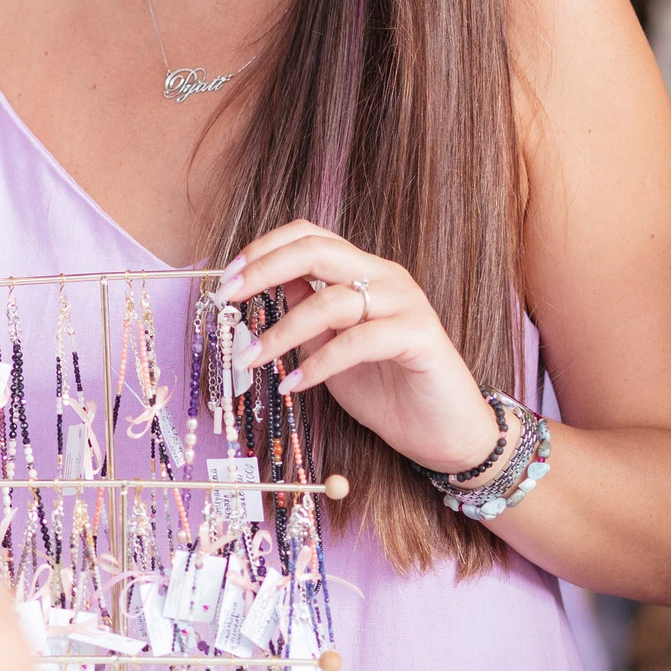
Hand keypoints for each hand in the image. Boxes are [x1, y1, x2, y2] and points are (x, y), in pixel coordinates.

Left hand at [218, 221, 502, 478]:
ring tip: (249, 359)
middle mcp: (385, 277)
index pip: (310, 236)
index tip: (226, 277)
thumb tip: (260, 284)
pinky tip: (293, 384)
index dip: (264, 249)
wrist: (443, 434)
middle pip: (317, 250)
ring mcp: (406, 303)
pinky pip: (359, 340)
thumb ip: (305, 312)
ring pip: (332, 299)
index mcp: (363, 271)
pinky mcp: (421, 336)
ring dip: (281, 331)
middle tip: (227, 296)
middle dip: (264, 269)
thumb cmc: (386, 390)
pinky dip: (319, 363)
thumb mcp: (330, 347)